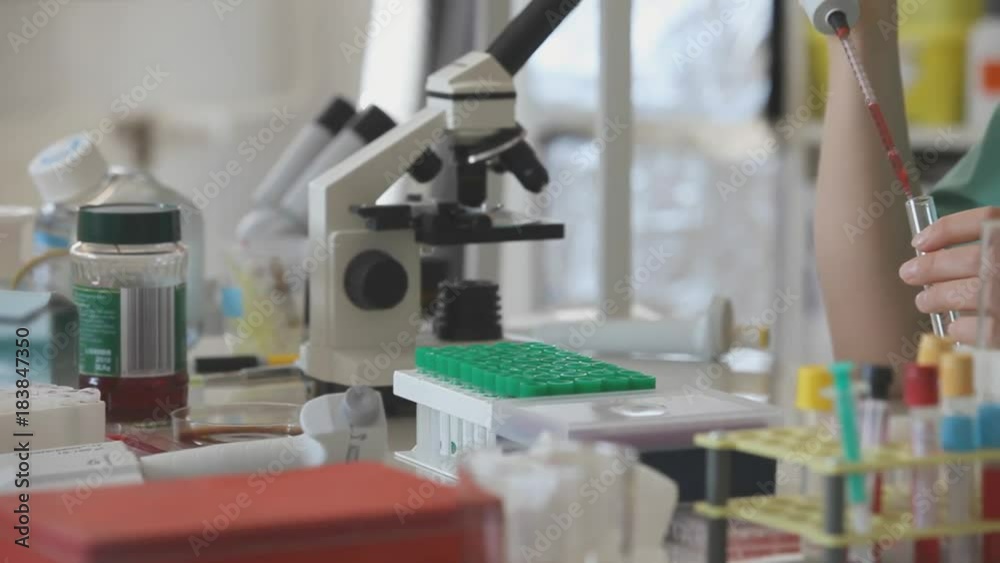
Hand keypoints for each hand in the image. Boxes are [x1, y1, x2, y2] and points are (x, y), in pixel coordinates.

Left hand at [898, 207, 999, 343]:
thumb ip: (992, 241)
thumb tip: (931, 246)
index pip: (986, 219)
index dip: (947, 228)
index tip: (920, 241)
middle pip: (969, 258)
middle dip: (931, 267)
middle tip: (909, 273)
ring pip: (966, 293)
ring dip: (937, 297)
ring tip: (925, 301)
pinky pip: (976, 328)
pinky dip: (959, 327)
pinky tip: (956, 326)